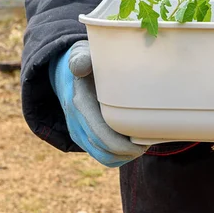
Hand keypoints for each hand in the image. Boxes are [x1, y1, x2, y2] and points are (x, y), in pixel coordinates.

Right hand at [49, 40, 147, 166]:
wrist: (64, 71)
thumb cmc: (84, 60)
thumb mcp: (82, 55)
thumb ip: (82, 59)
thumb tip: (79, 66)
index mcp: (80, 104)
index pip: (101, 134)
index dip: (123, 144)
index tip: (143, 142)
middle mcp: (76, 122)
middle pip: (103, 150)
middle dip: (128, 152)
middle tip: (148, 143)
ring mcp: (78, 131)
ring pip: (102, 156)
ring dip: (124, 157)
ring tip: (142, 145)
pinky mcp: (83, 135)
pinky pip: (100, 154)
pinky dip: (117, 156)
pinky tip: (132, 146)